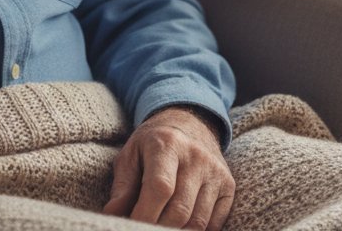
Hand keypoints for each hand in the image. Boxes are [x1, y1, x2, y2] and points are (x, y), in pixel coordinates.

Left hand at [104, 106, 233, 229]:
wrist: (190, 122)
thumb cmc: (153, 143)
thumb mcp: (131, 154)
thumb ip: (122, 186)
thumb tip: (112, 215)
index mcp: (167, 144)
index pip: (160, 187)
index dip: (144, 215)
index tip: (130, 227)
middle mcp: (196, 156)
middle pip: (179, 210)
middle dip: (158, 229)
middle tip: (142, 230)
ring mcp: (215, 171)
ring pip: (198, 222)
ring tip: (159, 228)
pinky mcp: (228, 184)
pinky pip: (214, 224)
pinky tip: (180, 226)